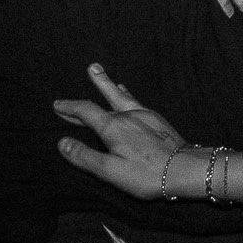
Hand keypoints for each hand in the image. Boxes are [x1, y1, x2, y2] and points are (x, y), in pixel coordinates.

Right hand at [53, 63, 189, 200]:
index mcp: (113, 127)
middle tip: (90, 69)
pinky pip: (137, 102)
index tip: (57, 104)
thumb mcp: (108, 170)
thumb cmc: (145, 174)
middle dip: (96, 84)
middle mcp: (129, 116)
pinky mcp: (158, 121)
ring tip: (107, 77)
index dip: (70, 107)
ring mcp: (146, 116)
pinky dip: (128, 96)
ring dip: (112, 87)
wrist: (185, 169)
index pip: (86, 111)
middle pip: (107, 97)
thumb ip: (84, 156)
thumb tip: (62, 142)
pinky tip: (130, 98)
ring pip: (124, 97)